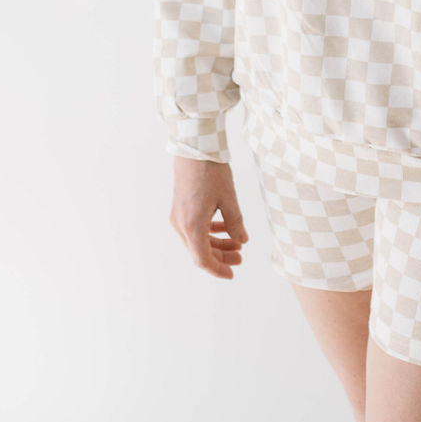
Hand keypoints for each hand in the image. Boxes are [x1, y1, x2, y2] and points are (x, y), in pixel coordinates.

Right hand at [169, 156, 249, 279]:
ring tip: (238, 243)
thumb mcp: (228, 198)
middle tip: (241, 257)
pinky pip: (194, 227)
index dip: (217, 269)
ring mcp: (178, 216)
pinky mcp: (180, 207)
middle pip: (200, 251)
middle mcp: (181, 224)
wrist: (193, 147)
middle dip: (221, 256)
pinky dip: (209, 231)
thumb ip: (235, 222)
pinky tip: (225, 227)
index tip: (231, 274)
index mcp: (191, 225)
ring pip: (197, 239)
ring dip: (217, 243)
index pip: (202, 259)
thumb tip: (242, 241)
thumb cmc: (211, 171)